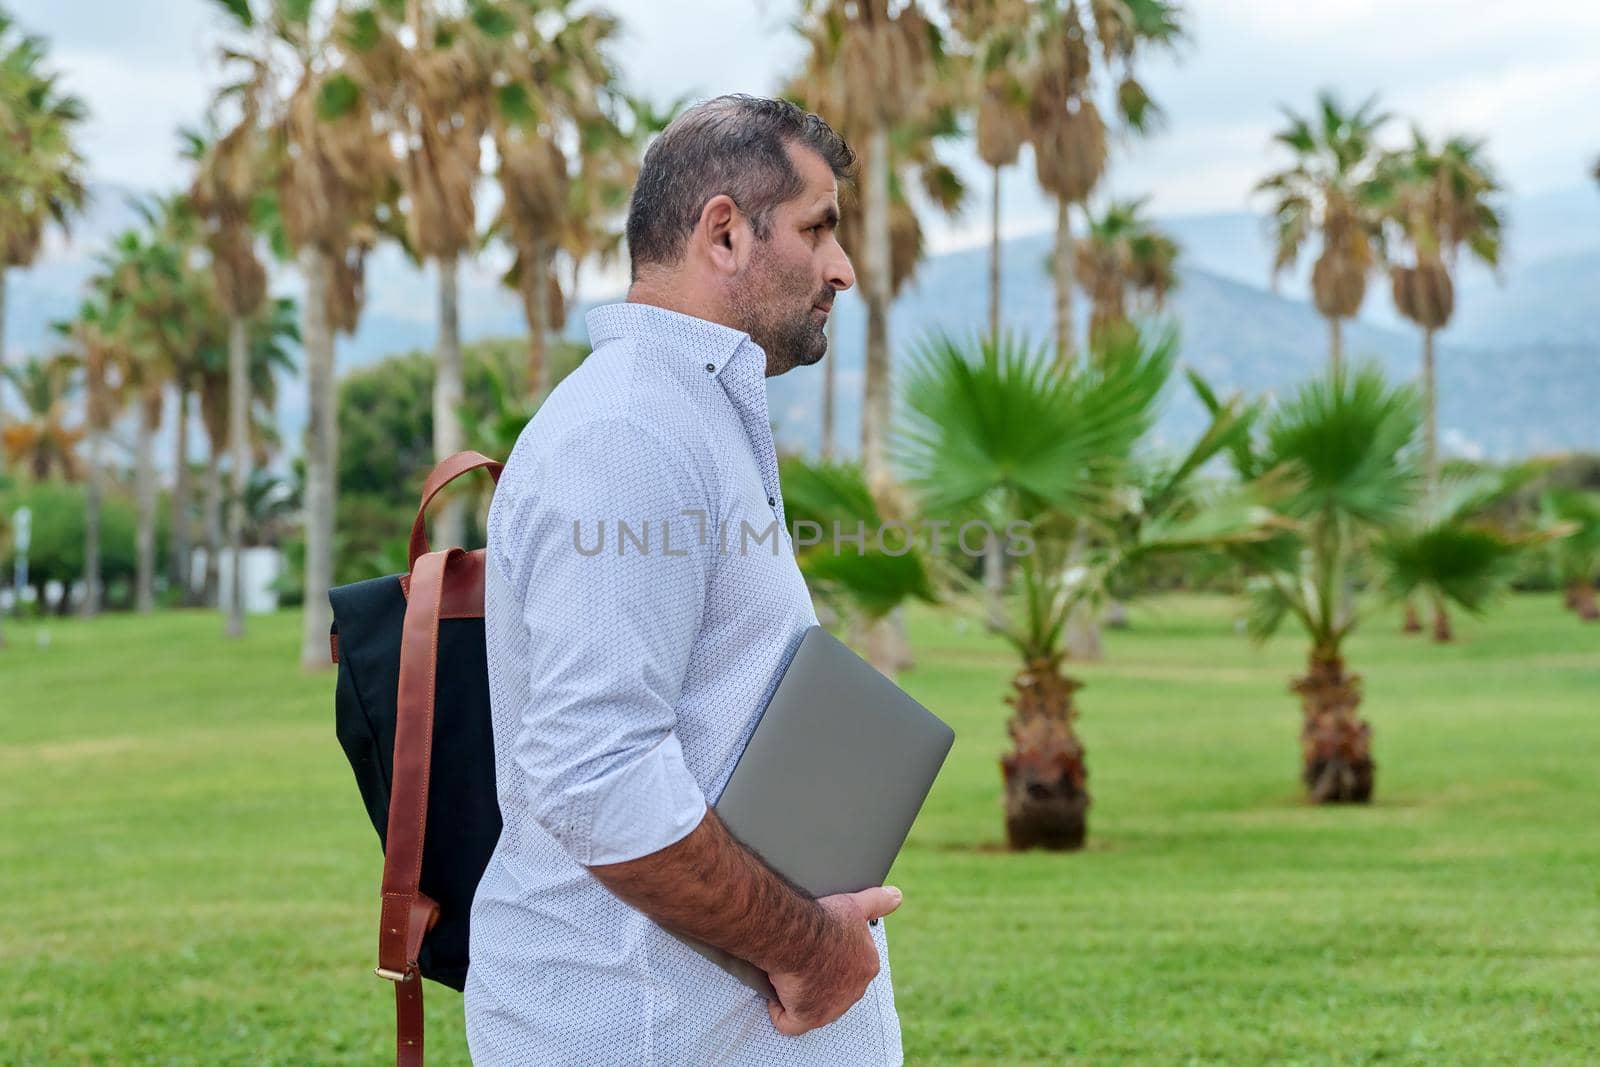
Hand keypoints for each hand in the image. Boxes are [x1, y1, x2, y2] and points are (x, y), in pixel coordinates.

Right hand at [766, 885, 903, 1036]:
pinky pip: (791, 1023)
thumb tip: (897, 896)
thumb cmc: (824, 919)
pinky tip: (775, 995)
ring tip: (786, 973)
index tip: (816, 947)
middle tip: (799, 959)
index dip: (830, 957)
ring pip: (812, 1006)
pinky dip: (781, 1012)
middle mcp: (855, 991)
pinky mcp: (808, 1018)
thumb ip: (877, 901)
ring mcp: (832, 1008)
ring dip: (798, 994)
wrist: (798, 933)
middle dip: (816, 979)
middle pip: (832, 989)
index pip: (849, 967)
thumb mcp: (855, 905)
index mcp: (868, 966)